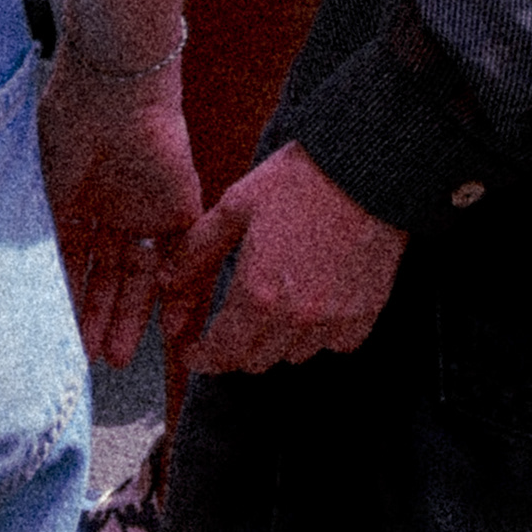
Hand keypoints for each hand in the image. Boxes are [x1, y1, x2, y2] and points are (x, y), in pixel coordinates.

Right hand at [38, 64, 201, 371]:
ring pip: (141, 276)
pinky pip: (183, 259)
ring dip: (131, 315)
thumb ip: (34, 233)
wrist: (115, 90)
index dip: (67, 300)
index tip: (59, 337)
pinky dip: (178, 293)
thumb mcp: (39, 188)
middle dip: (100, 317)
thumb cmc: (66, 128)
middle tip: (92, 358)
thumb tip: (4, 281)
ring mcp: (146, 211)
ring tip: (119, 354)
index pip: (72, 263)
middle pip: (107, 277)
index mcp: (74, 201)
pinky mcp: (181, 208)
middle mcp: (111, 211)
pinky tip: (168, 326)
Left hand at [159, 141, 407, 373]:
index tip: (194, 352)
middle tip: (227, 328)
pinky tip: (312, 306)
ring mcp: (334, 320)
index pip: (221, 353)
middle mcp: (295, 318)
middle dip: (235, 350)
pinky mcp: (366, 313)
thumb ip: (196, 251)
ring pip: (294, 355)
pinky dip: (318, 334)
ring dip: (276, 342)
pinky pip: (335, 344)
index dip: (202, 357)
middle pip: (256, 361)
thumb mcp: (236, 207)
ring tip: (271, 311)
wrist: (365, 170)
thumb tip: (165, 282)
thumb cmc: (297, 182)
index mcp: (257, 294)